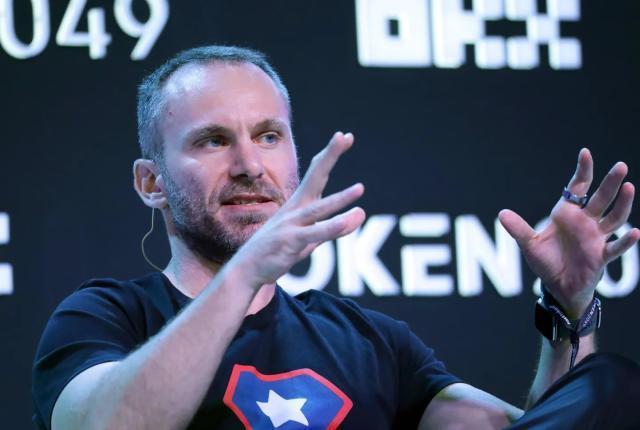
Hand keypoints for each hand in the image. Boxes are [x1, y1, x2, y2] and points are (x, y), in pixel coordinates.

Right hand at [231, 132, 365, 287]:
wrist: (247, 269)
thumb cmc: (279, 250)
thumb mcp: (312, 238)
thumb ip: (335, 226)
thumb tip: (360, 214)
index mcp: (300, 203)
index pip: (317, 173)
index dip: (330, 154)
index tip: (345, 136)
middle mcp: (296, 209)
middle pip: (315, 177)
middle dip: (329, 156)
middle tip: (343, 136)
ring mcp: (291, 224)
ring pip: (318, 208)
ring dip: (340, 198)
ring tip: (360, 188)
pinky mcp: (291, 242)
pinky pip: (315, 233)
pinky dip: (332, 227)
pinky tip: (349, 220)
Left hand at [499, 149, 639, 317]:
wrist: (558, 286)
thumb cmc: (546, 262)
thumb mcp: (529, 245)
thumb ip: (518, 229)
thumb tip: (501, 213)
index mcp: (567, 214)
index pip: (578, 188)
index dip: (583, 171)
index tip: (585, 153)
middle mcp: (585, 222)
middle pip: (601, 198)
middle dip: (610, 183)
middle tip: (621, 166)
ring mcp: (596, 238)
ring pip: (614, 218)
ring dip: (622, 204)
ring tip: (629, 188)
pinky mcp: (601, 256)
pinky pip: (615, 247)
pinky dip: (625, 241)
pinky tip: (636, 232)